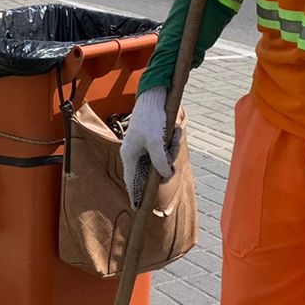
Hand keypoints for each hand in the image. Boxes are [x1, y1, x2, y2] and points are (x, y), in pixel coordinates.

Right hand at [120, 85, 178, 208]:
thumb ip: (160, 162)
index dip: (135, 194)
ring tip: (174, 135)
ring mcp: (145, 148)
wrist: (155, 97)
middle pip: (152, 171)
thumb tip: (165, 175)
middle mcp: (135, 153)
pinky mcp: (153, 142)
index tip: (137, 207)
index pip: (130, 181)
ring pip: (162, 160)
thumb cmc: (151, 118)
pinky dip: (172, 144)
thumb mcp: (156, 142)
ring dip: (171, 150)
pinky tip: (175, 132)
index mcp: (129, 155)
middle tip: (171, 152)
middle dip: (165, 163)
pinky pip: (165, 151)